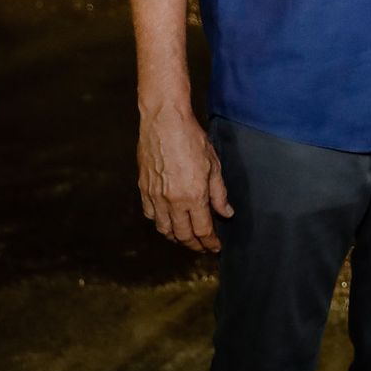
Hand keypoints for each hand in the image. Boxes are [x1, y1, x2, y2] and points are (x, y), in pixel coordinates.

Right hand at [137, 106, 231, 251]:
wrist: (164, 122)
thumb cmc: (192, 139)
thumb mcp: (213, 165)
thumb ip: (219, 193)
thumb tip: (226, 213)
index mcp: (193, 196)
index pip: (202, 229)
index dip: (210, 242)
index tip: (215, 247)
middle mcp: (172, 201)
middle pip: (183, 235)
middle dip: (194, 244)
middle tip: (203, 247)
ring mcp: (155, 197)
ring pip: (164, 229)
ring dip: (176, 237)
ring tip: (186, 238)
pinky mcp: (144, 189)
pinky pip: (151, 215)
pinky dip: (161, 224)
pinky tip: (168, 222)